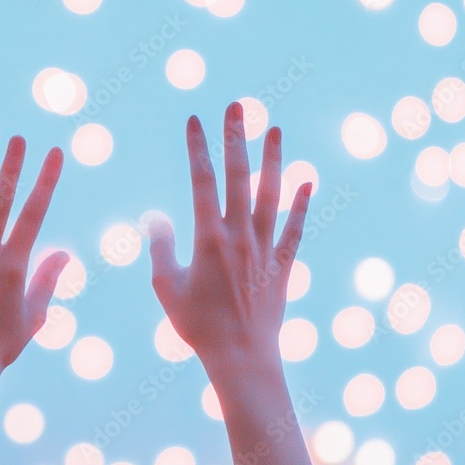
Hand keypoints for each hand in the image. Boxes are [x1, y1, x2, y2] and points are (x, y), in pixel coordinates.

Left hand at [0, 136, 67, 425]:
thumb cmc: (2, 345)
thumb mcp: (34, 314)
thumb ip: (47, 279)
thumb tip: (65, 252)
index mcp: (14, 265)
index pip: (34, 214)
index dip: (45, 181)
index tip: (54, 153)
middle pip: (0, 203)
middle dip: (11, 167)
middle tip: (18, 137)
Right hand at [149, 102, 310, 374]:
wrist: (241, 358)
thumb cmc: (198, 326)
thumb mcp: (166, 287)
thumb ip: (161, 248)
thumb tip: (157, 217)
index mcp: (208, 238)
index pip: (201, 181)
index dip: (198, 148)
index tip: (195, 120)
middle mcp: (240, 236)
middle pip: (239, 177)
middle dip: (236, 138)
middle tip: (238, 106)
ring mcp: (265, 249)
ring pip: (271, 195)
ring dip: (274, 160)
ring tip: (275, 129)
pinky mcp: (283, 265)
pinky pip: (295, 229)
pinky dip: (301, 204)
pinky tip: (307, 181)